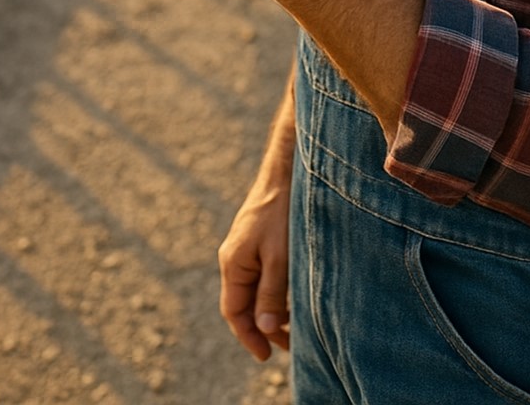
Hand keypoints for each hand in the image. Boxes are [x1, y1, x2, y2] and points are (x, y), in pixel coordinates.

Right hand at [218, 168, 291, 360]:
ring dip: (271, 311)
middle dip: (263, 328)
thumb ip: (271, 295)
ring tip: (296, 326)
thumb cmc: (281, 213)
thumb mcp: (279, 259)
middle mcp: (235, 258)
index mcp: (233, 264)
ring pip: (255, 290)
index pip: (234, 312)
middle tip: (290, 345)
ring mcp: (246, 249)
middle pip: (243, 304)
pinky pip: (262, 276)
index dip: (249, 337)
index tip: (267, 356)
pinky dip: (275, 293)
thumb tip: (265, 330)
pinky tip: (294, 297)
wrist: (287, 172)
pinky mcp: (258, 241)